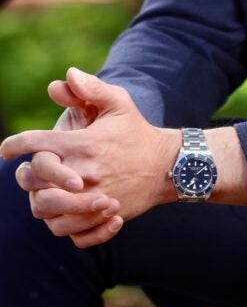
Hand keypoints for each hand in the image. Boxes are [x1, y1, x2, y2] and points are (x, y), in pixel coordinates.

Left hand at [2, 68, 178, 246]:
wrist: (170, 166)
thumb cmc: (138, 132)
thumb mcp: (119, 103)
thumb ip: (91, 88)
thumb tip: (67, 74)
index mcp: (84, 144)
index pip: (36, 144)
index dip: (15, 145)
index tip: (5, 149)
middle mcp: (85, 173)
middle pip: (34, 180)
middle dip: (26, 174)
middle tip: (28, 171)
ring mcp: (94, 200)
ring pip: (46, 210)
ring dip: (41, 201)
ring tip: (45, 192)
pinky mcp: (104, 219)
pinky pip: (71, 232)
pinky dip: (64, 225)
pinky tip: (67, 213)